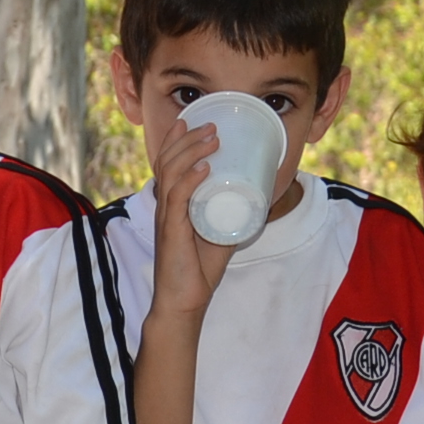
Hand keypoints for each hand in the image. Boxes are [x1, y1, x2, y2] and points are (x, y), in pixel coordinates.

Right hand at [146, 114, 231, 319]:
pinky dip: (190, 180)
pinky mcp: (171, 232)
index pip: (167, 164)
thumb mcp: (220, 235)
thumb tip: (259, 198)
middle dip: (189, 139)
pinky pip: (177, 199)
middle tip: (212, 126)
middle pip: (168, 161)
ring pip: (172, 174)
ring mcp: (166, 218)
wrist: (183, 301)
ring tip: (212, 139)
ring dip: (192, 152)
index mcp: (171, 205)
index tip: (192, 121)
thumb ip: (233, 216)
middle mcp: (165, 207)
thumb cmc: (198, 271)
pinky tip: (204, 168)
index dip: (176, 140)